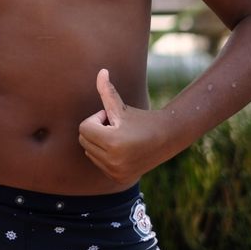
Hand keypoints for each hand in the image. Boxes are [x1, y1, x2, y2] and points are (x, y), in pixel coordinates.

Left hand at [78, 69, 164, 184]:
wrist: (167, 138)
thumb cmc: (140, 118)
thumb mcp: (121, 106)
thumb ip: (106, 90)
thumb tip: (101, 71)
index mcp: (112, 142)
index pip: (84, 128)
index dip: (97, 119)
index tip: (112, 118)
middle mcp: (113, 160)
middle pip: (84, 140)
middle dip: (96, 130)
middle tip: (115, 127)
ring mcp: (116, 172)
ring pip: (89, 152)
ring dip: (99, 142)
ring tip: (119, 138)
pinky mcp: (119, 179)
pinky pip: (98, 163)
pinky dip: (104, 155)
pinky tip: (121, 150)